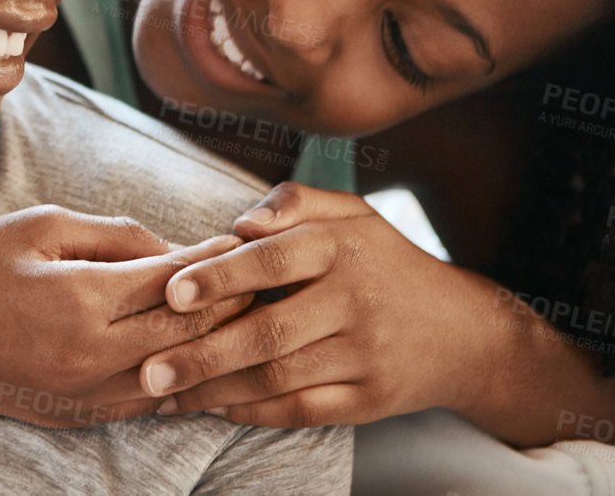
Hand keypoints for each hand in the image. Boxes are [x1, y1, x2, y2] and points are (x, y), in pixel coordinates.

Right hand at [0, 205, 252, 427]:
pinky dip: (170, 384)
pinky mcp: (66, 416)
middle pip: (188, 336)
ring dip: (207, 354)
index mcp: (81, 298)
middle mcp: (87, 356)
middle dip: (228, 307)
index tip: (245, 242)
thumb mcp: (44, 224)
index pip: (178, 282)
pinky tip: (188, 364)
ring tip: (238, 326)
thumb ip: (117, 236)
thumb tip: (176, 250)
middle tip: (258, 283)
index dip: (218, 260)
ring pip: (172, 380)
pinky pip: (140, 407)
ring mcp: (77, 394)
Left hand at [140, 181, 499, 428]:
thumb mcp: (351, 214)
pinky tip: (211, 408)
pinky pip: (303, 410)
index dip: (221, 276)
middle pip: (269, 332)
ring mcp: (364, 356)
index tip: (170, 293)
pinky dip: (254, 412)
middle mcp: (354, 303)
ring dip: (215, 390)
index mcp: (343, 249)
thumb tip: (239, 222)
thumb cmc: (385, 262)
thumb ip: (293, 202)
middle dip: (202, 353)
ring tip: (162, 393)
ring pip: (279, 377)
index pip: (274, 261)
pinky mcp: (370, 400)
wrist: (468, 333)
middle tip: (147, 368)